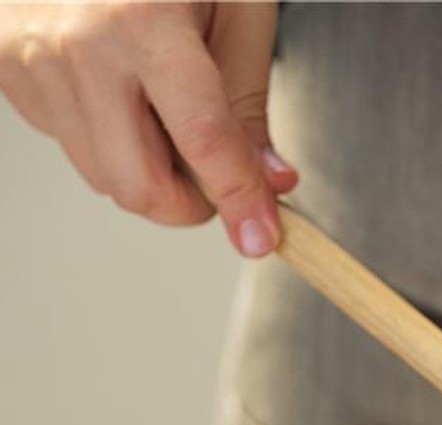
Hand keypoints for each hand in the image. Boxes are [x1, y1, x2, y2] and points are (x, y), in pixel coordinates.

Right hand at [0, 2, 295, 256]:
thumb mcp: (233, 8)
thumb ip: (248, 99)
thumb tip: (268, 179)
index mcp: (143, 24)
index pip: (203, 142)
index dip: (238, 199)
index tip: (261, 238)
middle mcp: (79, 47)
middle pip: (138, 186)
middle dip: (189, 204)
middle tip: (219, 181)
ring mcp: (31, 59)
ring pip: (103, 176)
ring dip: (149, 171)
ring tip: (167, 115)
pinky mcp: (5, 67)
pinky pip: (68, 142)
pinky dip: (107, 139)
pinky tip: (121, 89)